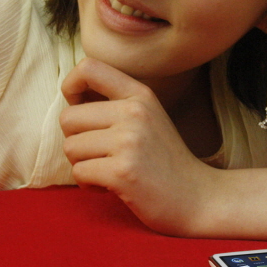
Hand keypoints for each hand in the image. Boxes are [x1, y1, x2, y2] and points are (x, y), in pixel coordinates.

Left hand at [60, 57, 218, 235]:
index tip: (79, 110)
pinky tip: (111, 186)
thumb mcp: (148, 118)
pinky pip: (79, 173)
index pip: (88, 68)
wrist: (198, 198)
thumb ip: (115, 104)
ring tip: (109, 171)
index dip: (71, 88)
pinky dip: (88, 184)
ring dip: (83, 165)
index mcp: (139, 94)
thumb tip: (70, 98)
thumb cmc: (164, 161)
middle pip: (68, 118)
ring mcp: (129, 141)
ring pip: (71, 147)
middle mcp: (134, 112)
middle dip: (76, 141)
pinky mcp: (122, 171)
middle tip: (99, 155)